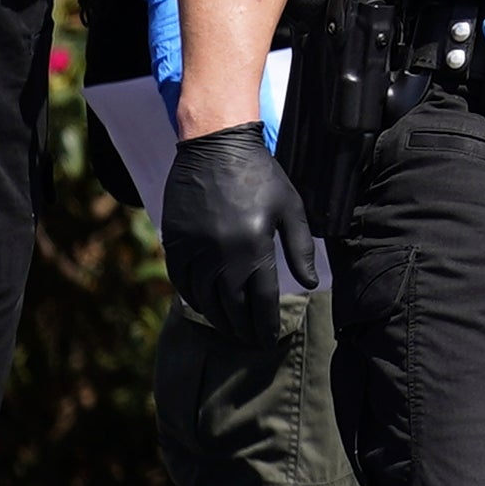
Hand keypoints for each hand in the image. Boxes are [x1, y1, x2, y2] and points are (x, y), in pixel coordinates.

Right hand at [162, 122, 319, 327]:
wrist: (216, 144)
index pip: (260, 301)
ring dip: (218, 318)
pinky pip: (181, 280)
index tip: (268, 340)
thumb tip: (309, 285)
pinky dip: (192, 297)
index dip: (265, 325)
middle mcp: (222, 254)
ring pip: (204, 298)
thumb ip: (300, 248)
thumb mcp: (289, 208)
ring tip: (229, 327)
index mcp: (254, 248)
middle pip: (231, 306)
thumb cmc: (260, 174)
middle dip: (242, 329)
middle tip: (250, 341)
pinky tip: (203, 305)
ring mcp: (195, 248)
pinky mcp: (175, 240)